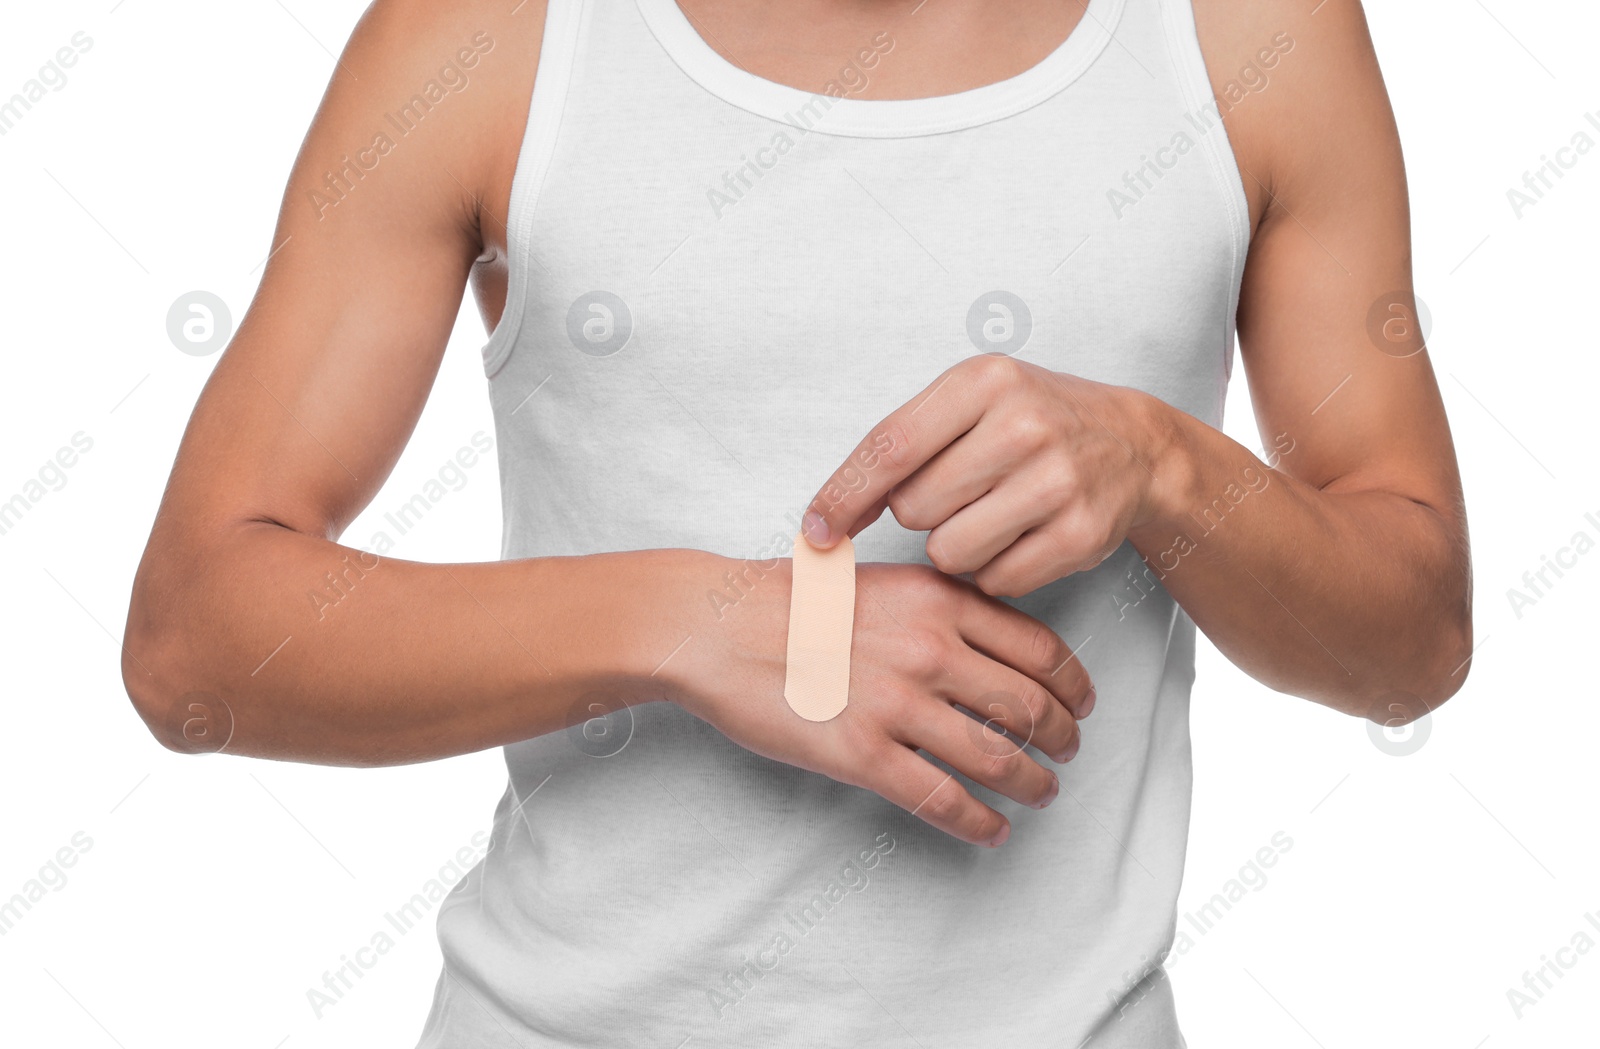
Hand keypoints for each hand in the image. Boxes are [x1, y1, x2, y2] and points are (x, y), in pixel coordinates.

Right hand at [666, 556, 1093, 845]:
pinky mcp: (862, 755)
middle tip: (1069, 751)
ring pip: (996, 758)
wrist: (717, 625)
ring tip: (1042, 791)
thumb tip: (992, 642)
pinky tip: (993, 830)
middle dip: (1063, 736)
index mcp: (939, 601)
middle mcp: (929, 650)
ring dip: (1033, 782)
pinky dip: (980, 821)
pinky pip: (943, 799)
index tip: (1082, 702)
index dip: (1074, 683)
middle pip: (1029, 706)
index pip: (1038, 647)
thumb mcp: (881, 579)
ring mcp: (897, 705)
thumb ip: (940, 606)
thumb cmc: (790, 600)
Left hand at [800, 355, 1177, 597]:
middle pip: (914, 509)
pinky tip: (1022, 536)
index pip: (890, 447)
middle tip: (962, 491)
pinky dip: (996, 570)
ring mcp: (1057, 481)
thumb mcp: (973, 400)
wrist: (1135, 445)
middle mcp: (1023, 425)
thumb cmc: (1033, 421)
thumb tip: (825, 518)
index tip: (815, 531)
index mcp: (984, 381)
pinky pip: (995, 580)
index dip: (843, 495)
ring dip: (957, 546)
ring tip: (992, 514)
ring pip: (949, 552)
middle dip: (923, 512)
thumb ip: (902, 445)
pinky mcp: (1080, 535)